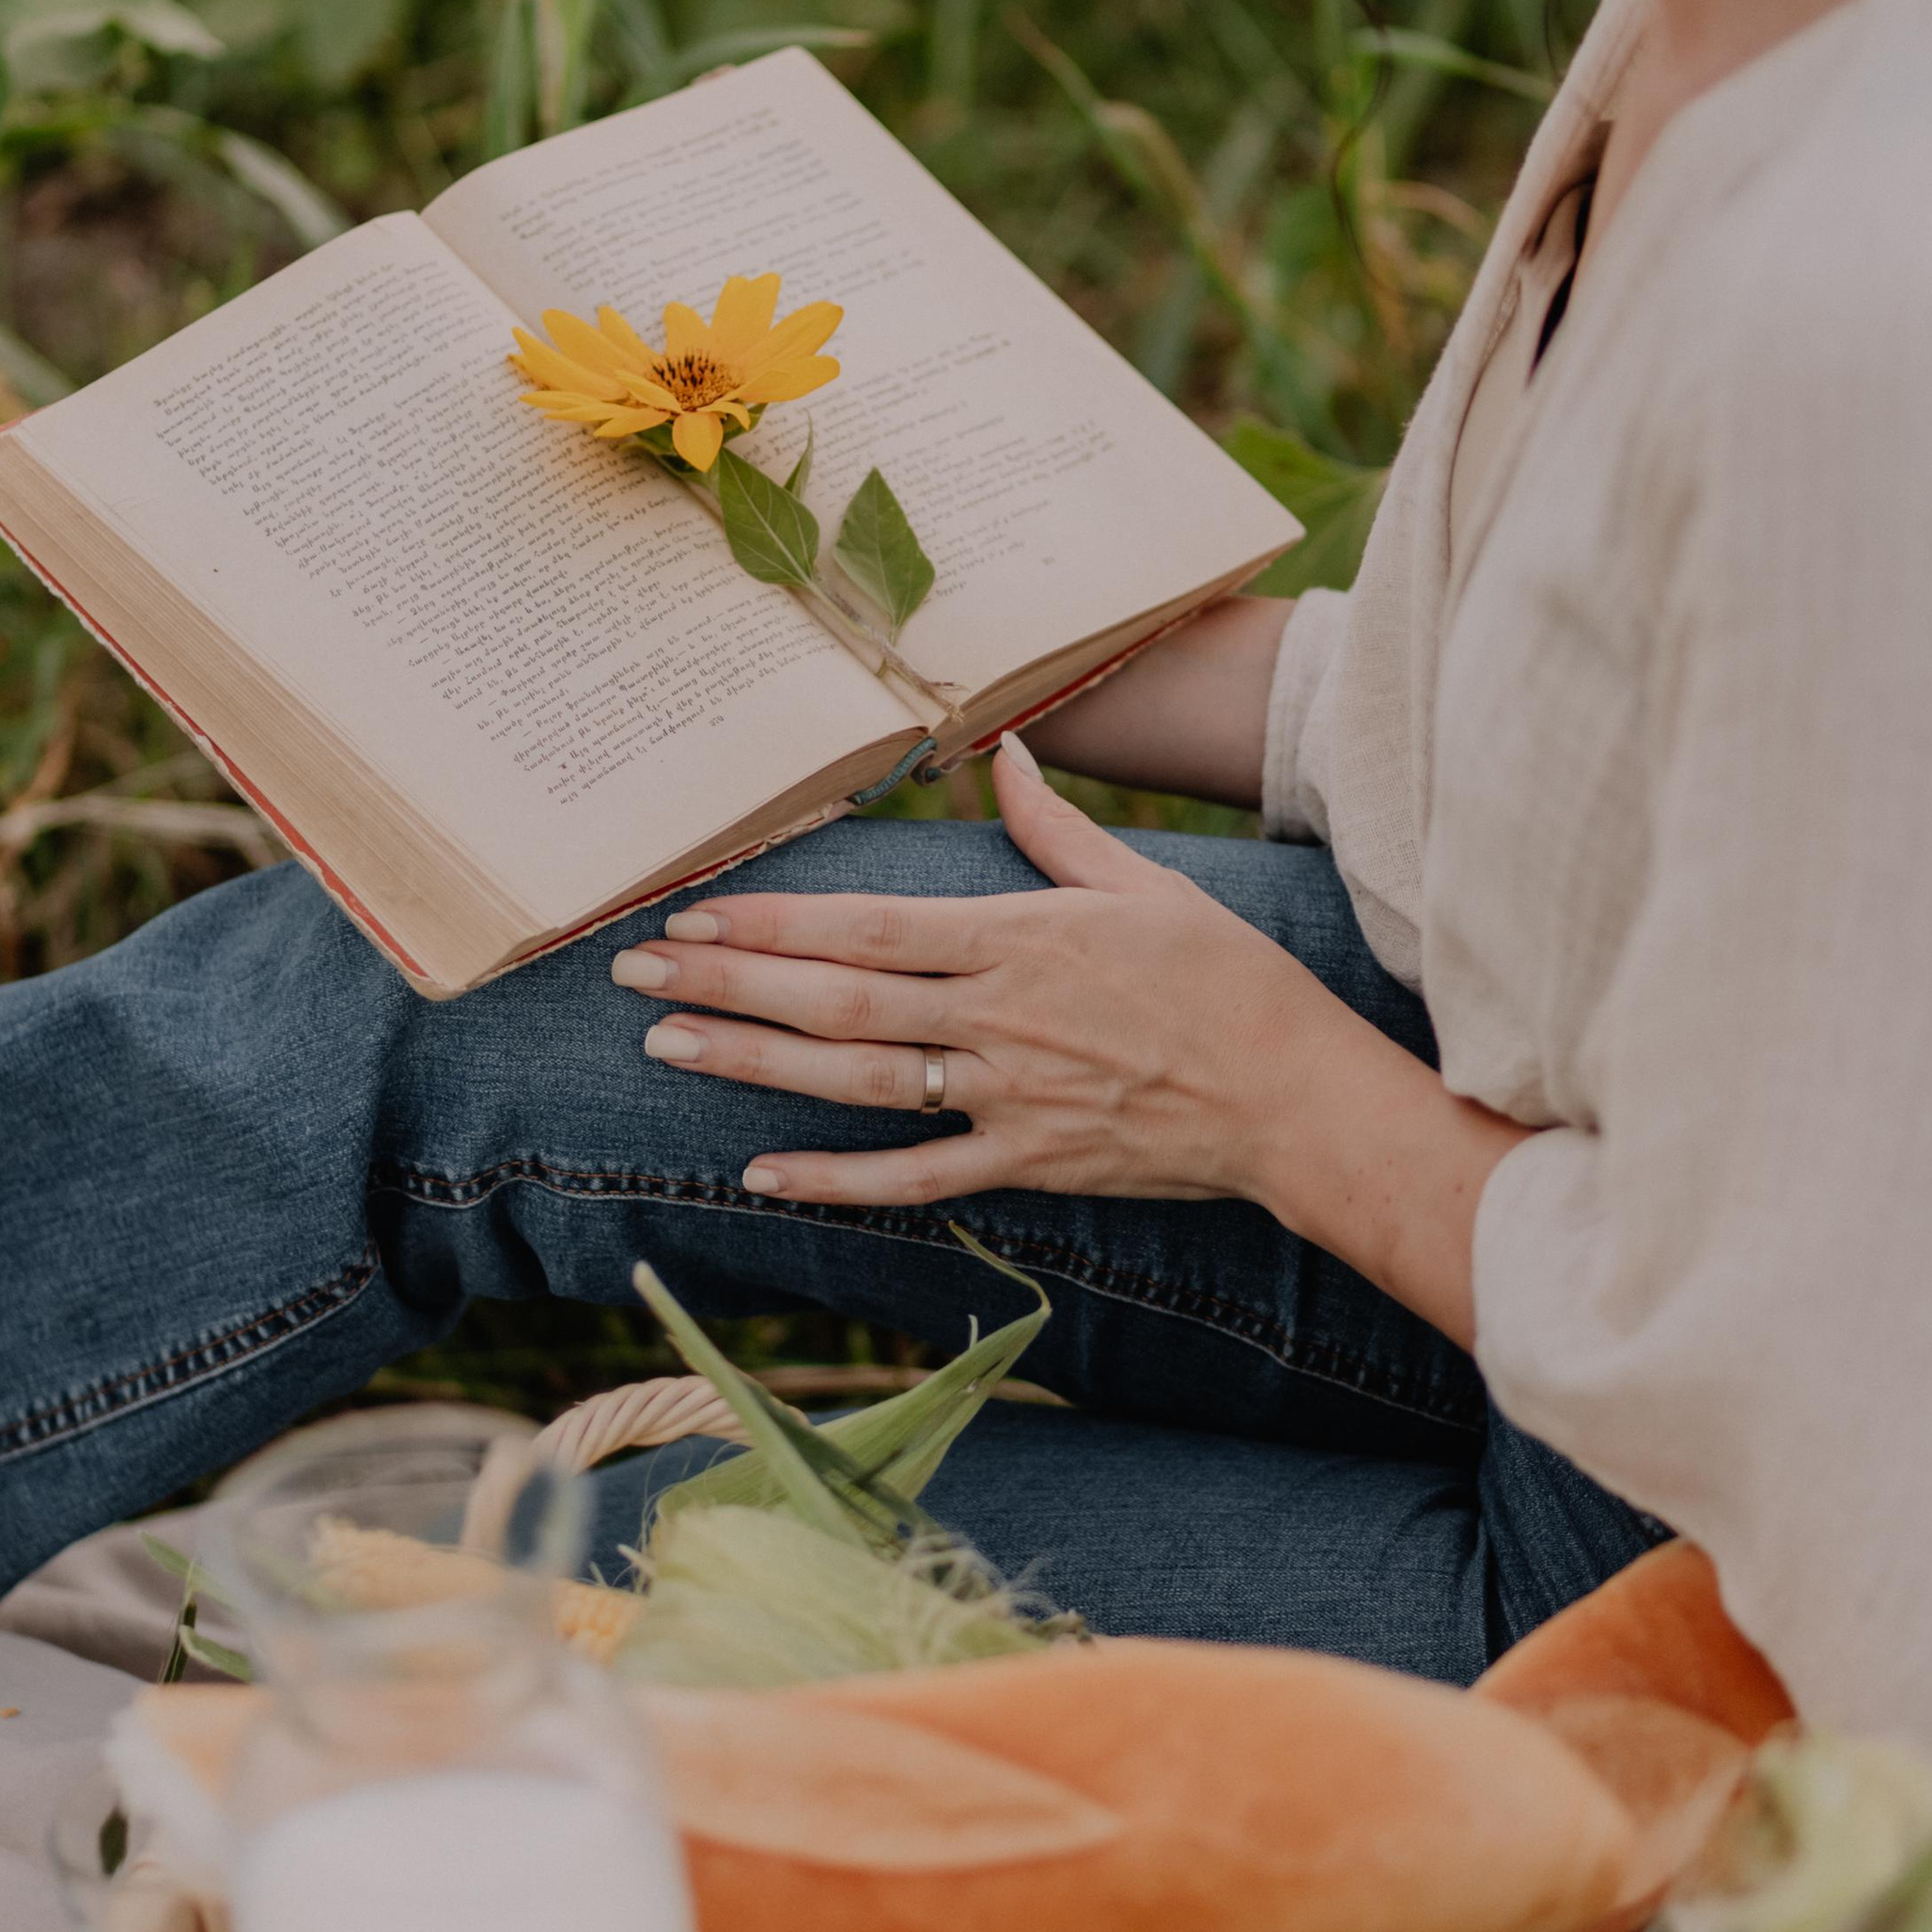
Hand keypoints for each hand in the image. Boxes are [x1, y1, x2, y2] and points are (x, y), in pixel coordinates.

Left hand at [608, 736, 1340, 1207]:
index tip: (692, 915)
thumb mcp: (1145, 883)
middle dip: (728, 986)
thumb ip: (1057, 828)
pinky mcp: (1028, 1162)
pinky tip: (761, 1173)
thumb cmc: (1227, 980)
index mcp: (1019, 938)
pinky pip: (916, 1178)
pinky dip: (838, 1179)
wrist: (1296, 1096)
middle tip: (635, 978)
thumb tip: (1009, 752)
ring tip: (668, 1048)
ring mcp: (1008, 1096)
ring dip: (755, 1066)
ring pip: (858, 1081)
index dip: (771, 924)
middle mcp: (999, 1017)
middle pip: (838, 1001)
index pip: (867, 927)